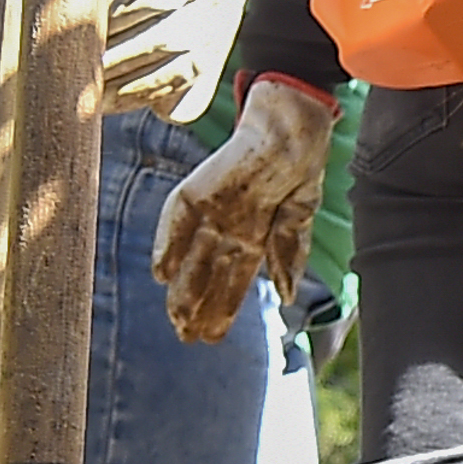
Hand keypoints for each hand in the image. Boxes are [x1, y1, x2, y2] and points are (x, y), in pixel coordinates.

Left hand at [148, 76, 333, 344]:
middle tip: (188, 339)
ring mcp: (212, 209)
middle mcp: (229, 226)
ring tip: (176, 321)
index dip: (221, 309)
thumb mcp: (302, 213)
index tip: (210, 338)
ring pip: (193, 257)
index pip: (232, 280)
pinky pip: (177, 221)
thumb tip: (287, 297)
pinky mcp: (197, 188)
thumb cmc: (301, 163)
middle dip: (199, 309)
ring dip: (183, 289)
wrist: (293, 124)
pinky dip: (168, 246)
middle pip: (209, 275)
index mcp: (253, 234)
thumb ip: (292, 253)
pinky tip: (160, 273)